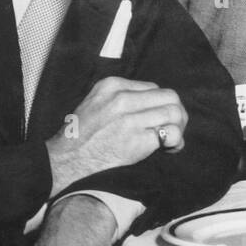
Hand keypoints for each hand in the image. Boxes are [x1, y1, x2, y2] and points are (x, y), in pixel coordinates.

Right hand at [46, 76, 187, 195]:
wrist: (67, 159)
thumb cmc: (83, 134)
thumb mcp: (97, 102)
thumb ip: (124, 97)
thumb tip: (156, 104)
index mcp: (113, 86)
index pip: (154, 88)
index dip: (161, 104)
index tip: (158, 118)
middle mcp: (122, 99)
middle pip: (170, 97)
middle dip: (177, 113)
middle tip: (173, 128)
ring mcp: (130, 119)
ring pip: (174, 113)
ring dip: (179, 128)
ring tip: (172, 140)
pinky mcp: (137, 139)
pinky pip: (170, 134)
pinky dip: (175, 142)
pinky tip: (168, 149)